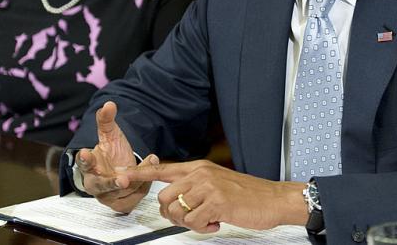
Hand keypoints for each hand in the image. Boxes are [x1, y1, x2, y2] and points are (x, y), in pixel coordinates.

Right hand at [76, 101, 153, 212]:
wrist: (120, 171)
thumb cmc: (111, 154)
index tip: (84, 153)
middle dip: (112, 183)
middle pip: (102, 186)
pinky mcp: (120, 204)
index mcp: (89, 166)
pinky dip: (144, 186)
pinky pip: (134, 198)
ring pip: (125, 191)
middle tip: (122, 180)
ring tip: (148, 162)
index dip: (84, 159)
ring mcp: (108, 196)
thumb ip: (107, 120)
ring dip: (137, 180)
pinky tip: (148, 173)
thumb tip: (109, 103)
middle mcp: (96, 184)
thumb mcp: (110, 135)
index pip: (83, 163)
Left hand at [122, 160, 307, 232]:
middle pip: (164, 197)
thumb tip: (176, 201)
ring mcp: (208, 186)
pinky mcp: (216, 201)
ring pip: (176, 210)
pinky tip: (217, 222)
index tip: (122, 175)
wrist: (273, 199)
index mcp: (200, 168)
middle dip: (173, 213)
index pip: (163, 169)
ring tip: (209, 218)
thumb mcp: (218, 183)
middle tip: (193, 217)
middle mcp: (201, 174)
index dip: (140, 173)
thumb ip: (197, 186)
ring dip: (189, 222)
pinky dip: (203, 227)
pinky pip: (193, 222)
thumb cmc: (248, 194)